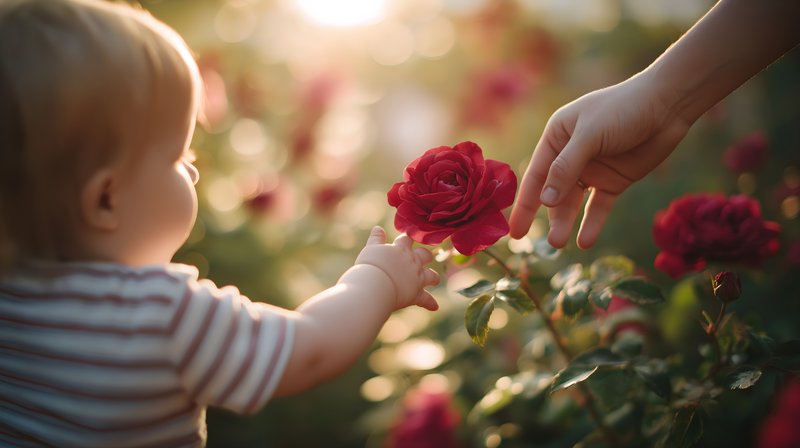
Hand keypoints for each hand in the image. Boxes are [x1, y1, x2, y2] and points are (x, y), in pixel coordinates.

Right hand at [355, 226, 439, 310]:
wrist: (374, 285)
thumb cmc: (370, 266)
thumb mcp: (371, 249)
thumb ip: (376, 238)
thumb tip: (378, 227)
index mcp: (400, 249)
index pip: (408, 238)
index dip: (409, 237)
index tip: (410, 237)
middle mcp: (412, 261)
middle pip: (425, 255)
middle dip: (425, 256)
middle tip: (425, 257)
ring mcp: (417, 278)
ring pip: (431, 276)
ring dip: (433, 278)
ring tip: (435, 280)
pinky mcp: (416, 294)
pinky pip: (426, 299)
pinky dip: (430, 303)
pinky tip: (434, 307)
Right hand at [508, 73, 689, 248]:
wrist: (668, 105)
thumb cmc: (623, 109)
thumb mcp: (590, 135)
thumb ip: (566, 167)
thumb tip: (545, 201)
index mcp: (556, 137)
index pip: (536, 175)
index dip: (524, 203)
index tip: (515, 230)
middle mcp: (569, 155)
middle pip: (551, 192)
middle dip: (545, 217)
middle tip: (534, 242)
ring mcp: (591, 170)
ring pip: (573, 203)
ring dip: (566, 222)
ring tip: (560, 244)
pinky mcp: (613, 182)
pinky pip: (597, 206)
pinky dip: (591, 223)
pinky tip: (585, 241)